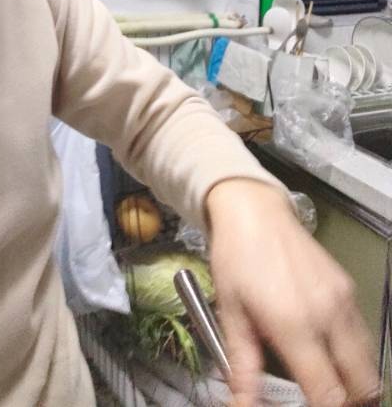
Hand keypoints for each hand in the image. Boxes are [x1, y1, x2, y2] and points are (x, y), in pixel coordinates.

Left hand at [205, 179, 379, 406]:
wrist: (253, 211)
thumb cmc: (236, 257)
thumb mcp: (230, 313)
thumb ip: (242, 366)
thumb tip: (243, 405)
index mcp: (295, 324)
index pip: (329, 393)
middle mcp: (328, 314)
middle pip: (362, 385)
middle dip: (346, 402)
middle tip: (320, 399)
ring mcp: (343, 300)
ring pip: (368, 362)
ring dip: (352, 380)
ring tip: (324, 381)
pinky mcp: (348, 287)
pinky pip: (362, 335)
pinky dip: (352, 354)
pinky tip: (325, 350)